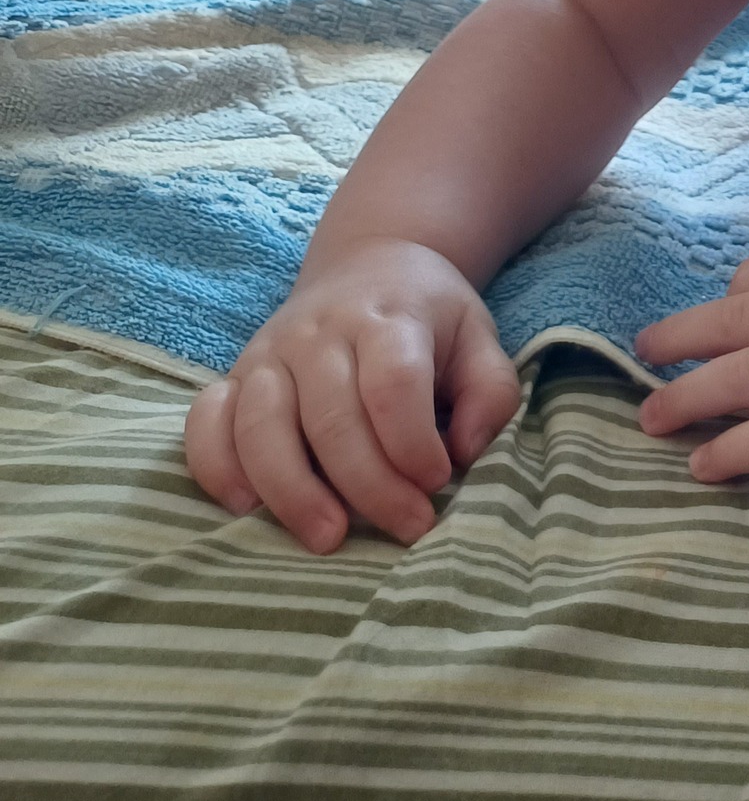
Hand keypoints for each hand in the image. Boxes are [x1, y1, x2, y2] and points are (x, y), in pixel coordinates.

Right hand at [183, 240, 520, 552]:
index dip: (413, 442)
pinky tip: (245, 508)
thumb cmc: (428, 317)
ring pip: (263, 425)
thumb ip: (490, 393)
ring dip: (292, 491)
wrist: (369, 262)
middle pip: (331, 417)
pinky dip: (215, 466)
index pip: (392, 383)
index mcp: (388, 317)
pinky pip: (206, 422)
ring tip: (329, 537)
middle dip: (369, 485)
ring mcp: (270, 351)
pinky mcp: (234, 374)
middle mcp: (320, 331)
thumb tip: (465, 451)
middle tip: (406, 527)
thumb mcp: (479, 337)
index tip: (438, 481)